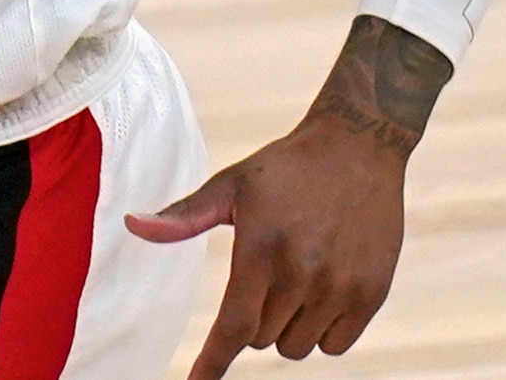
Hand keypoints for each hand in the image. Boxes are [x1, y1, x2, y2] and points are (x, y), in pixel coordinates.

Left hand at [126, 120, 406, 377]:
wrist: (358, 146)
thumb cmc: (285, 168)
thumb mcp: (231, 185)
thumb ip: (184, 216)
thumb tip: (134, 226)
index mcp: (262, 249)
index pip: (234, 326)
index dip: (213, 362)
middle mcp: (303, 274)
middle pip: (261, 339)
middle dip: (254, 317)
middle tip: (266, 272)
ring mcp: (341, 287)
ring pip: (295, 346)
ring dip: (286, 326)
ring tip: (295, 278)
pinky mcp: (371, 294)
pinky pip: (335, 346)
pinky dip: (322, 331)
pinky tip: (321, 291)